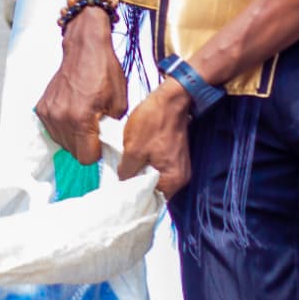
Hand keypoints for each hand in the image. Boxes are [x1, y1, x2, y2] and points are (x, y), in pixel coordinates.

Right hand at [37, 14, 125, 160]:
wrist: (84, 47)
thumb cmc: (104, 71)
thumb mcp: (119, 102)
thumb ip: (113, 128)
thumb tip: (110, 142)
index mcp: (80, 119)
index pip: (85, 158)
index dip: (97, 152)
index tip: (102, 141)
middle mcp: (60, 118)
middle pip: (73, 152)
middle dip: (85, 145)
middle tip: (95, 127)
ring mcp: (48, 113)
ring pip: (61, 142)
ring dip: (73, 137)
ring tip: (83, 118)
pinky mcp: (42, 107)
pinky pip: (53, 129)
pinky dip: (63, 126)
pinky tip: (72, 112)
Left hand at [120, 81, 193, 197]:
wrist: (171, 98)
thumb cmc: (154, 122)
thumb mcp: (133, 150)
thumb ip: (127, 173)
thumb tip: (122, 184)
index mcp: (172, 181)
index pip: (151, 201)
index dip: (134, 198)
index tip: (119, 194)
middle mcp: (180, 178)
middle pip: (154, 190)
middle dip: (136, 185)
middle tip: (118, 180)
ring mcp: (179, 166)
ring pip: (155, 177)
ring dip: (141, 173)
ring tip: (125, 168)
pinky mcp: (176, 155)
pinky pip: (159, 167)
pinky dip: (147, 165)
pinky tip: (135, 157)